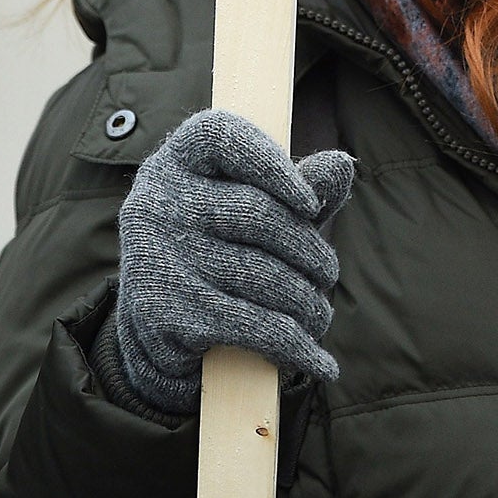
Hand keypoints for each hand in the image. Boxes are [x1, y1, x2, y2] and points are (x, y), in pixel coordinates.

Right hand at [108, 107, 354, 414]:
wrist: (154, 321)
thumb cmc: (216, 242)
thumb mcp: (248, 201)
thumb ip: (296, 183)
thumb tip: (343, 166)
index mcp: (178, 158)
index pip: (225, 137)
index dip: (273, 165)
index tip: (312, 202)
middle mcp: (158, 201)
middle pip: (257, 214)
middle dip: (308, 249)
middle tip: (328, 272)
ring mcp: (158, 257)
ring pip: (261, 276)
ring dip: (307, 302)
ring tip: (320, 312)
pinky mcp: (166, 313)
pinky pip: (250, 327)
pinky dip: (295, 347)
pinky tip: (320, 361)